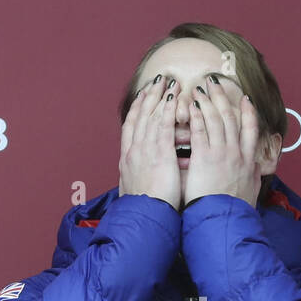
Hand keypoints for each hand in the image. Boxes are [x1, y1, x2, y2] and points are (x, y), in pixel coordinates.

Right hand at [118, 74, 181, 209]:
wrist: (142, 219)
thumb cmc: (142, 211)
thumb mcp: (136, 192)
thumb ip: (140, 180)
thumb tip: (140, 179)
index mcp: (127, 160)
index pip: (131, 127)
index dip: (137, 109)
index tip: (143, 96)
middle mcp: (133, 151)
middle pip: (139, 116)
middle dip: (148, 96)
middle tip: (156, 80)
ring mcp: (144, 151)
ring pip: (150, 117)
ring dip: (158, 97)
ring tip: (167, 82)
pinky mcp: (158, 154)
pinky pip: (162, 126)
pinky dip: (167, 110)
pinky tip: (173, 97)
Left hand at [183, 73, 259, 207]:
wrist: (224, 222)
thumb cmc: (234, 212)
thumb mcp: (251, 192)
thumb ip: (252, 178)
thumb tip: (255, 171)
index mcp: (248, 161)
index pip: (250, 130)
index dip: (248, 113)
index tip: (245, 100)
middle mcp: (236, 153)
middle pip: (231, 118)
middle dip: (224, 98)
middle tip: (216, 82)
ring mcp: (221, 154)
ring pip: (216, 120)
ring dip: (209, 101)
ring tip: (201, 87)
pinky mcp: (205, 158)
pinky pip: (201, 130)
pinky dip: (197, 116)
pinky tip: (192, 105)